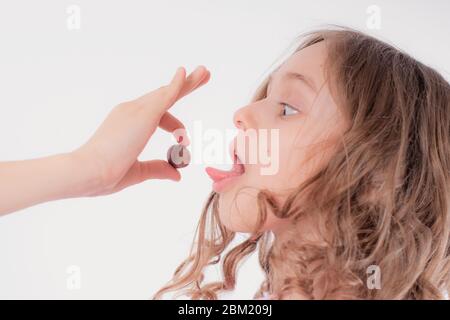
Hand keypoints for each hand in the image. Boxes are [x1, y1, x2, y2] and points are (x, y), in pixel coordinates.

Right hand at [73, 66, 209, 195]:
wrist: (87, 173)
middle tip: (202, 74)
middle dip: (184, 85)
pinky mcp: (143, 115)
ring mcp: (136, 110)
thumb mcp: (138, 171)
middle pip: (163, 95)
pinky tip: (188, 73)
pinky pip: (165, 96)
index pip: (156, 114)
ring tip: (205, 71)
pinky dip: (177, 84)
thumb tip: (177, 175)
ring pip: (167, 92)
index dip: (174, 124)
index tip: (184, 139)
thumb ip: (158, 169)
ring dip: (188, 82)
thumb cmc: (105, 174)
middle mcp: (131, 111)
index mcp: (127, 123)